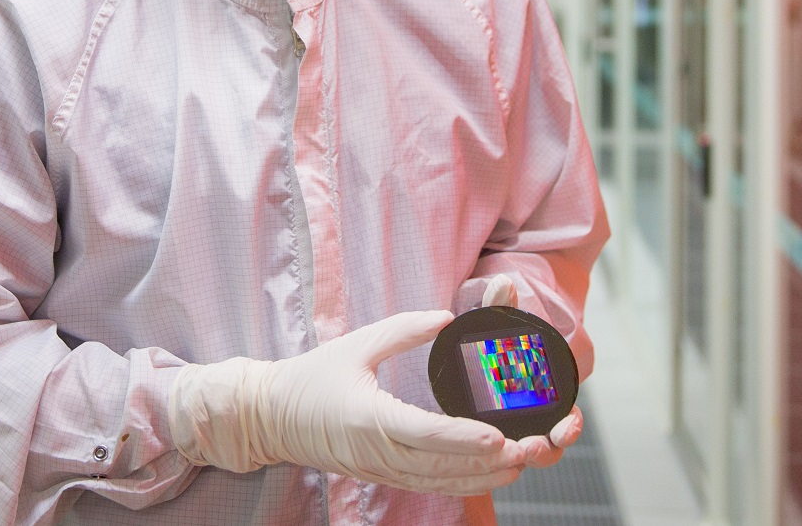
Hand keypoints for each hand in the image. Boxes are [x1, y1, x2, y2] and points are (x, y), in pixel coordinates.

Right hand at [169, 311, 530, 494]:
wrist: (272, 418)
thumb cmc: (313, 377)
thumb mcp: (357, 345)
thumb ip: (404, 329)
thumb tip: (447, 316)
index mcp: (371, 419)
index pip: (425, 434)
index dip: (463, 439)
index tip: (496, 437)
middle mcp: (379, 452)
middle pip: (442, 466)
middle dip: (488, 461)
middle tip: (529, 449)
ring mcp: (382, 469)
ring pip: (440, 481)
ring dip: (482, 476)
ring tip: (521, 463)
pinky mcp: (384, 475)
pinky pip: (429, 485)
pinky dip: (462, 483)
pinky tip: (490, 475)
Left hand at [477, 275, 582, 468]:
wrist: (474, 345)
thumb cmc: (494, 334)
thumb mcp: (495, 318)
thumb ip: (499, 304)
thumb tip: (502, 283)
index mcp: (550, 394)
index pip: (568, 420)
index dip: (569, 428)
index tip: (564, 428)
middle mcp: (537, 418)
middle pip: (551, 446)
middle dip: (546, 451)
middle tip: (531, 448)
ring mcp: (515, 429)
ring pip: (528, 455)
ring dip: (526, 458)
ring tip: (514, 454)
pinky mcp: (490, 435)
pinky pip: (501, 455)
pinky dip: (499, 459)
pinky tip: (486, 460)